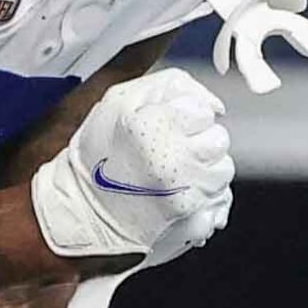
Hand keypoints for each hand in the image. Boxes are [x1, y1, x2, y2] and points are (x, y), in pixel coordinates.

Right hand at [30, 70, 234, 266]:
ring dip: (203, 169)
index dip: (186, 115)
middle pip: (219, 140)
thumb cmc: (98, 156)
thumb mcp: (121, 99)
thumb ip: (173, 85)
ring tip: (172, 173)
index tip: (167, 126)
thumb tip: (214, 104)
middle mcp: (175, 162)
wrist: (84, 211)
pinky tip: (177, 194)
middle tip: (170, 150)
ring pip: (223, 170)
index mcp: (155, 128)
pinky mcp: (193, 222)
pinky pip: (220, 201)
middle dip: (199, 141)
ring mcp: (186, 195)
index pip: (204, 111)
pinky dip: (204, 196)